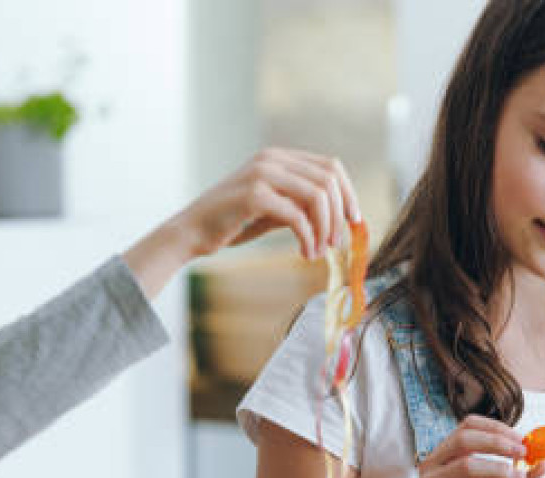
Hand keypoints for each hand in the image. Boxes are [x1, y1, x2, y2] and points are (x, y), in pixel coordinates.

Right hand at [171, 147, 361, 260]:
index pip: (330, 166)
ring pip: (317, 196)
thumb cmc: (231, 223)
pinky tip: (305, 252)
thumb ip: (300, 205)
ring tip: (319, 250)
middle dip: (339, 215)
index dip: (348, 194)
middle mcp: (272, 159)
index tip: (353, 221)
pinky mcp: (253, 195)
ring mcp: (262, 173)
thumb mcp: (272, 209)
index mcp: (279, 157)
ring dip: (325, 228)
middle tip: (335, 243)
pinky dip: (308, 238)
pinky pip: (297, 216)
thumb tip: (337, 218)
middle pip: (328, 180)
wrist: (191, 231)